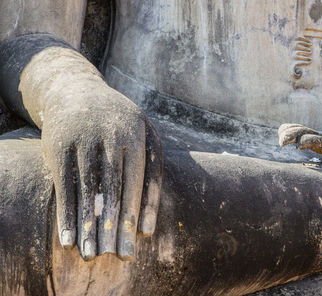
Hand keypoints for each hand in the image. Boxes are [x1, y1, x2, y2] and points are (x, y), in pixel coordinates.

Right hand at [42, 88, 161, 260]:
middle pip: (114, 188)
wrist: (77, 92)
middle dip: (116, 224)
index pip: (140, 179)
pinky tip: (67, 238)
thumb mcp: (144, 137)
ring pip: (87, 190)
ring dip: (89, 226)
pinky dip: (65, 214)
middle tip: (118, 256)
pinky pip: (62, 186)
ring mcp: (81, 138)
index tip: (139, 240)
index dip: (140, 211)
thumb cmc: (120, 124)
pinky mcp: (57, 145)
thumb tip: (149, 228)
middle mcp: (109, 134)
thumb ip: (151, 175)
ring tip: (91, 255)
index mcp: (136, 132)